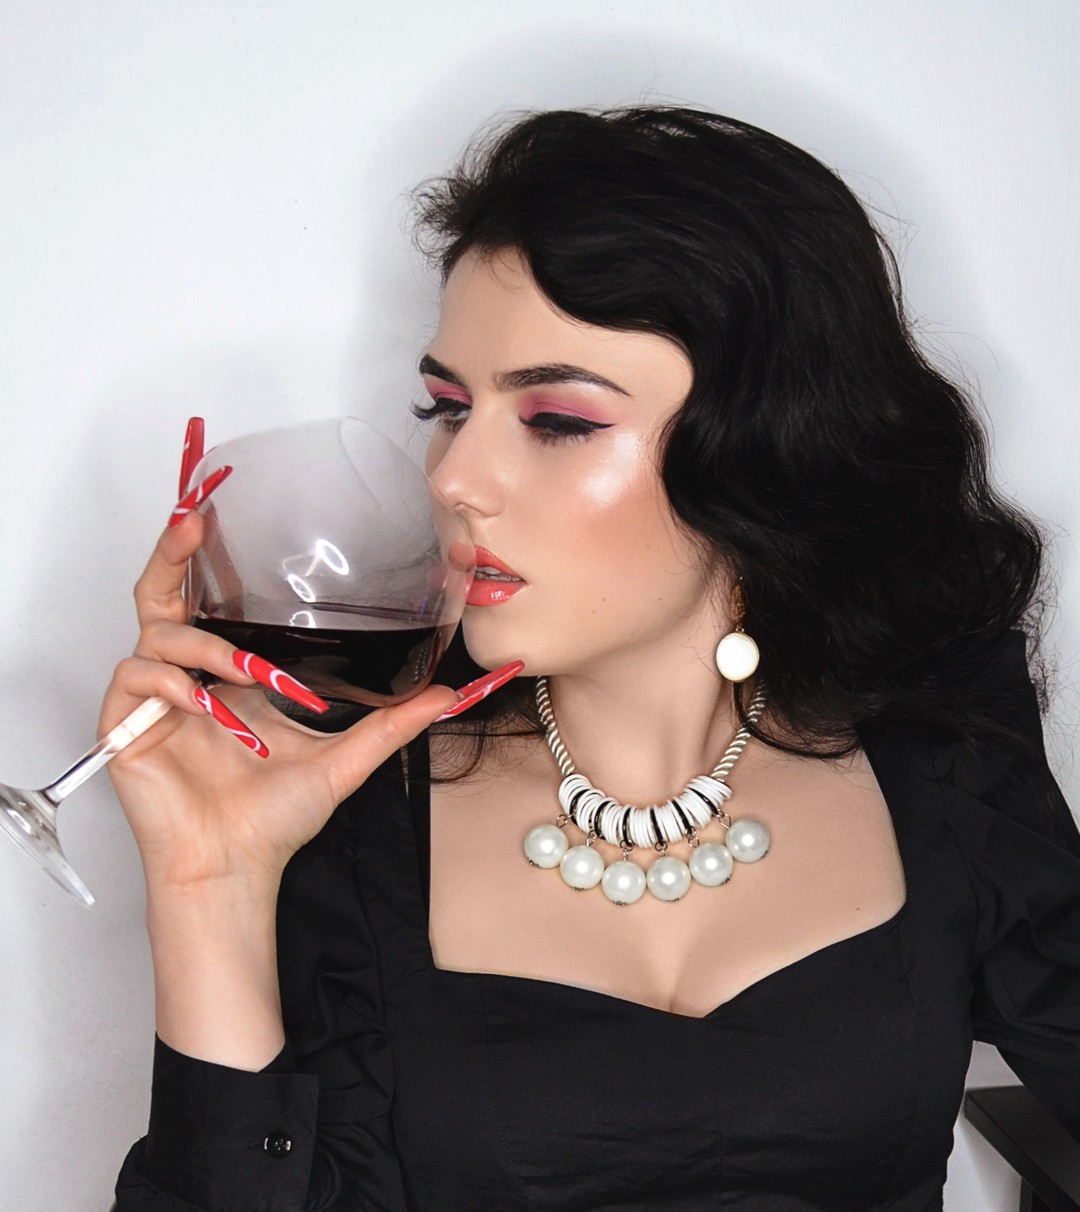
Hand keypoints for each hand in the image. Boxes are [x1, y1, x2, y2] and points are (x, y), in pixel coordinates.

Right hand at [102, 505, 458, 890]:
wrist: (238, 866)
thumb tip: (445, 696)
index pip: (208, 601)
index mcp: (227, 676)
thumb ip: (390, 724)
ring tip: (247, 679)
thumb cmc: (275, 817)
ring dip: (207, 646)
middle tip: (192, 519)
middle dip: (172, 552)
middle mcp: (187, 677)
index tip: (219, 513)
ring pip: (156, 633)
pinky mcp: (124, 727)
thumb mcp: (343, 759)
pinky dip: (172, 685)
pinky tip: (206, 708)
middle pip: (162, 594)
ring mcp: (153, 701)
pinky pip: (135, 677)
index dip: (208, 558)